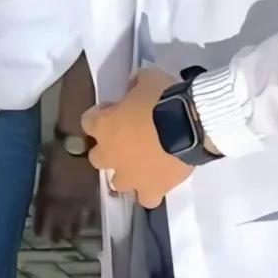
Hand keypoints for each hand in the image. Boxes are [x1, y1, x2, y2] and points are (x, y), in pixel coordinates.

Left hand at [33, 140, 97, 239]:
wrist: (81, 144)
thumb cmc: (58, 151)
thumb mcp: (44, 168)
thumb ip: (43, 183)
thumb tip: (42, 190)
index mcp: (49, 194)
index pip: (43, 213)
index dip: (40, 224)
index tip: (38, 234)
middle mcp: (63, 201)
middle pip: (59, 221)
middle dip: (56, 232)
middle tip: (54, 241)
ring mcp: (80, 199)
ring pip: (75, 219)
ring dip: (72, 229)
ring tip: (71, 237)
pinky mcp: (93, 195)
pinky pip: (92, 211)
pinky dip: (89, 219)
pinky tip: (89, 225)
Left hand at [80, 66, 188, 209]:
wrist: (189, 125)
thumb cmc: (163, 99)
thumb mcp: (147, 79)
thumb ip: (135, 84)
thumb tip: (134, 85)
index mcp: (103, 126)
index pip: (88, 121)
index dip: (102, 114)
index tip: (115, 109)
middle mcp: (110, 155)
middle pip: (97, 158)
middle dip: (110, 150)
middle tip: (129, 140)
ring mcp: (129, 176)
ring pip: (118, 182)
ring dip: (128, 174)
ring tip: (145, 165)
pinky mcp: (152, 190)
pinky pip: (147, 198)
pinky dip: (152, 192)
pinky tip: (161, 182)